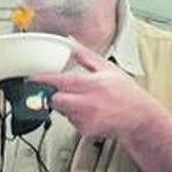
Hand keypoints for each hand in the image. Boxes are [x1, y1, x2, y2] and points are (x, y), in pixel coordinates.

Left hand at [29, 43, 164, 139]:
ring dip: (66, 106)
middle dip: (54, 95)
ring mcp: (86, 118)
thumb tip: (71, 42)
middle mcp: (87, 103)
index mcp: (91, 84)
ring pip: (61, 111)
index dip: (43, 80)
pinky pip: (70, 121)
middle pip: (55, 100)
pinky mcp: (85, 130)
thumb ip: (85, 56)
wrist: (140, 118)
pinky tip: (89, 112)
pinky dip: (75, 116)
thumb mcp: (108, 69)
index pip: (59, 82)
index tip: (32, 78)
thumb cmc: (126, 93)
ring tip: (84, 102)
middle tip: (64, 91)